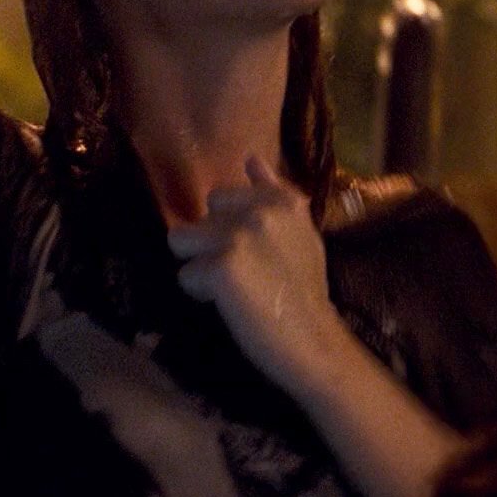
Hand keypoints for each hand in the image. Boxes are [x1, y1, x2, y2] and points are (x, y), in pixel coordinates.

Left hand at [166, 154, 344, 379]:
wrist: (313, 339)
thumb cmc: (305, 289)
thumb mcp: (299, 231)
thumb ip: (272, 192)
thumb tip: (250, 157)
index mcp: (281, 199)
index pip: (222, 196)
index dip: (228, 228)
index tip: (251, 253)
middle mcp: (261, 210)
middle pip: (199, 217)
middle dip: (209, 243)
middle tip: (242, 272)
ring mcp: (240, 236)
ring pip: (182, 241)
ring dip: (199, 266)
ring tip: (230, 287)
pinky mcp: (222, 267)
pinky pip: (186, 274)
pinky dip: (201, 294)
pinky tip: (231, 303)